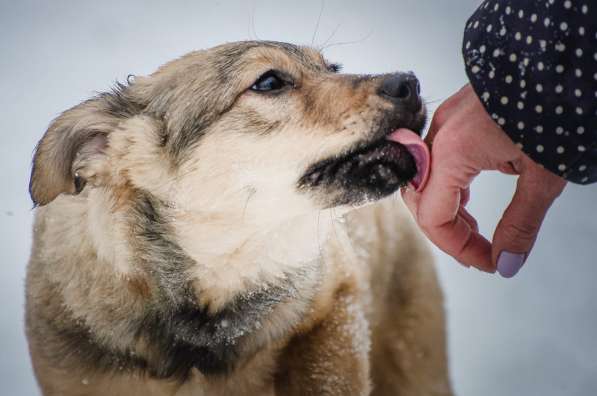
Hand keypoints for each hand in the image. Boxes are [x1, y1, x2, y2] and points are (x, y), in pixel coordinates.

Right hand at [402, 85, 566, 276]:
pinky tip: (471, 199)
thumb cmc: (558, 108)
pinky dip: (450, 187)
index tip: (489, 263)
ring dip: (447, 211)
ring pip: (425, 182)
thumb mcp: (543, 176)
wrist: (560, 56)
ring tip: (477, 231)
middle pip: (421, 201)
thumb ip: (521, 224)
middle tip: (479, 252)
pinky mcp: (454, 116)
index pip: (434, 217)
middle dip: (448, 232)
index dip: (458, 248)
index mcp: (452, 151)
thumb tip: (507, 264)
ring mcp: (443, 122)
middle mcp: (438, 136)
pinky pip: (436, 161)